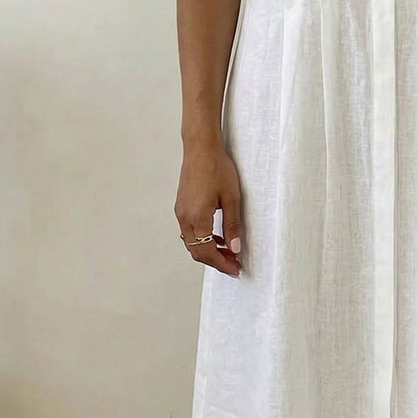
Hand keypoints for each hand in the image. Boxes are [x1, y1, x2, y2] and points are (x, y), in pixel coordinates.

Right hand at [175, 141, 243, 276]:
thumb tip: (235, 248)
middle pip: (197, 251)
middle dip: (216, 261)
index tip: (236, 269)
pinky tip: (217, 236)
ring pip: (192, 243)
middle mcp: (185, 218)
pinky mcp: (181, 206)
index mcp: (198, 218)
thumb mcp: (232, 198)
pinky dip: (203, 239)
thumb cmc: (217, 169)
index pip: (207, 252)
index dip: (222, 264)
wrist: (201, 148)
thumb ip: (232, 225)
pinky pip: (190, 231)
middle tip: (235, 263)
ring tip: (228, 251)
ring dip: (209, 251)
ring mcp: (181, 212)